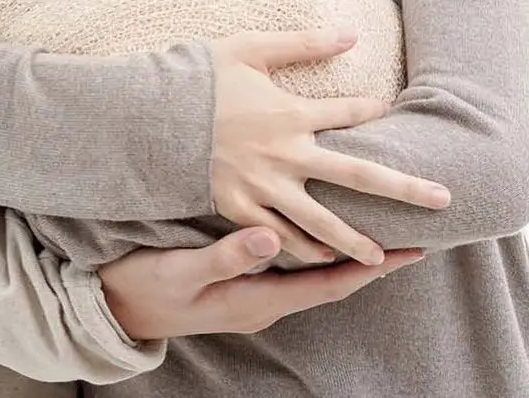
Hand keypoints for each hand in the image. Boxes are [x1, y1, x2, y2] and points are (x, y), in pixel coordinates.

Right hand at [99, 226, 424, 339]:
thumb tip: (273, 237)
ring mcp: (254, 291)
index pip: (332, 283)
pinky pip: (293, 263)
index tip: (412, 249)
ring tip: (377, 222)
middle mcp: (265, 299)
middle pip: (334, 277)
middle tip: (412, 231)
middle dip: (374, 258)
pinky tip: (320, 222)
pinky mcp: (241, 278)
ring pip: (316, 269)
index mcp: (260, 299)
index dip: (373, 267)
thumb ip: (227, 255)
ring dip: (349, 249)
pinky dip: (316, 244)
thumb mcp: (184, 270)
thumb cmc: (150, 286)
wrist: (116, 306)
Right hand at [209, 30, 449, 265]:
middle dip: (405, 188)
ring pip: (322, 221)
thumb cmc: (199, 76)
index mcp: (291, 112)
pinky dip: (302, 251)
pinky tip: (321, 262)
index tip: (390, 109)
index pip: (348, 112)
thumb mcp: (249, 48)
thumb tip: (352, 33)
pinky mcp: (237, 207)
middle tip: (444, 200)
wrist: (150, 115)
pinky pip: (278, 237)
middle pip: (359, 175)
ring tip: (382, 257)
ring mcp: (263, 186)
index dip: (373, 110)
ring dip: (356, 239)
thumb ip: (302, 43)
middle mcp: (287, 154)